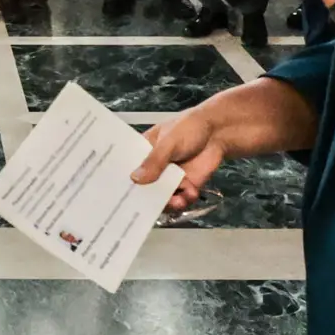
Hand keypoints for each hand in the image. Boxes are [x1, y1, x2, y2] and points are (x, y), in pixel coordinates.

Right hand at [131, 78, 319, 212]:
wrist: (219, 132)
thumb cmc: (190, 128)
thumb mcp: (169, 142)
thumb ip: (154, 161)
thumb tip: (135, 179)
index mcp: (145, 150)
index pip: (128, 166)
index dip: (121, 178)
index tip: (114, 191)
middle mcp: (155, 167)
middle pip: (143, 186)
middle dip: (143, 197)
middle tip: (142, 205)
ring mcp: (170, 178)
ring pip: (161, 196)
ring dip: (166, 201)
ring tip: (173, 200)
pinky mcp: (186, 186)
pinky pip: (178, 199)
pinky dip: (182, 201)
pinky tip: (186, 196)